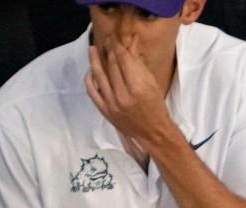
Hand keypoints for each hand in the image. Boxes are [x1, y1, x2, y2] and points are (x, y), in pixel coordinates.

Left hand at [83, 30, 175, 156]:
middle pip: (111, 66)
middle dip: (108, 50)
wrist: (152, 132)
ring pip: (99, 76)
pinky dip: (90, 79)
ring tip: (92, 49)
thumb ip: (138, 63)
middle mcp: (123, 95)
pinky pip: (92, 91)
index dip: (117, 46)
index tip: (114, 37)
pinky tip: (90, 70)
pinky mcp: (104, 110)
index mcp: (137, 87)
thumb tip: (129, 44)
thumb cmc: (155, 106)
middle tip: (106, 40)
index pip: (123, 60)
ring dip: (94, 60)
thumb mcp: (151, 83)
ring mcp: (111, 103)